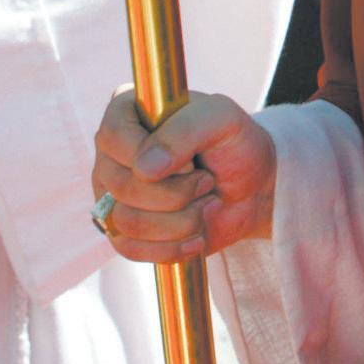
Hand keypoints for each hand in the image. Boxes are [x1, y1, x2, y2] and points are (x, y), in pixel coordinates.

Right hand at [92, 88, 276, 263]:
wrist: (252, 187)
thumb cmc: (233, 142)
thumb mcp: (222, 119)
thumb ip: (185, 130)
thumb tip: (143, 169)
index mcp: (127, 113)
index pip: (114, 137)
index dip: (153, 155)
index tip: (192, 161)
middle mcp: (111, 154)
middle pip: (122, 186)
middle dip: (177, 193)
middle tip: (207, 181)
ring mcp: (112, 195)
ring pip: (126, 222)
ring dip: (180, 221)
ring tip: (206, 204)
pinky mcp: (123, 233)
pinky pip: (130, 250)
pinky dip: (172, 248)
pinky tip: (197, 235)